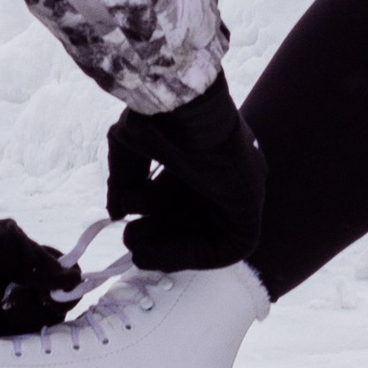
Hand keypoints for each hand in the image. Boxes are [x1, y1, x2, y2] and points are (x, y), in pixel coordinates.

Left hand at [0, 203, 81, 337]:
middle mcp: (14, 287)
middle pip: (46, 314)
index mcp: (24, 261)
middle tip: (3, 300)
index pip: (63, 282)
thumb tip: (74, 279)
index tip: (44, 294)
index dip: (61, 293)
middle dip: (27, 311)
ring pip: (19, 334)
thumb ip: (33, 258)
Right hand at [107, 74, 266, 273]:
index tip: (128, 221)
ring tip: (136, 252)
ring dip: (169, 247)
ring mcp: (241, 191)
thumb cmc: (163, 121)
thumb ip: (123, 179)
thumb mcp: (132, 145)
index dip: (153, 208)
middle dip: (158, 233)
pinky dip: (190, 254)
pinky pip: (224, 247)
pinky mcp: (251, 210)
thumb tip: (117, 212)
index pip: (181, 190)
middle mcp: (224, 173)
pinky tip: (157, 254)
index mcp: (204, 152)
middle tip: (129, 241)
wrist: (189, 113)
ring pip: (205, 233)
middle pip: (192, 214)